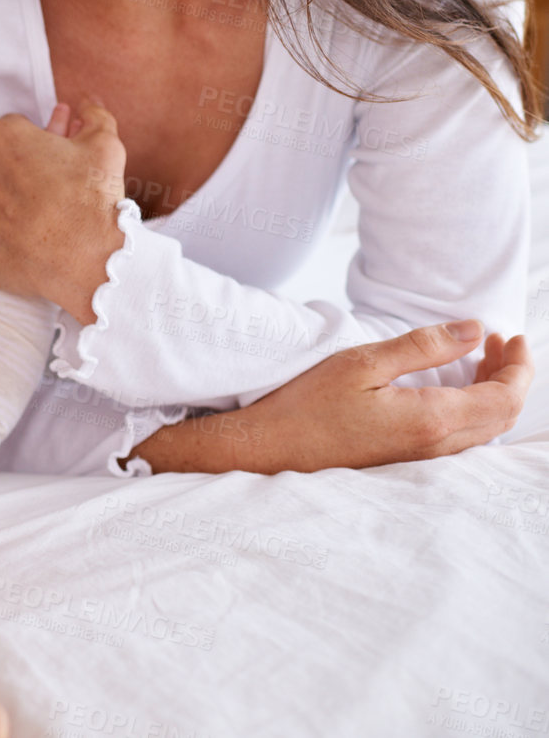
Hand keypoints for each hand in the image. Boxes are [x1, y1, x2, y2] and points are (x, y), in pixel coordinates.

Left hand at [0, 100, 126, 323]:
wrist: (90, 260)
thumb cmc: (95, 198)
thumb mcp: (105, 145)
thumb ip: (93, 116)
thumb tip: (88, 102)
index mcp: (4, 137)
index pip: (13, 130)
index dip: (35, 144)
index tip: (52, 161)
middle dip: (17, 174)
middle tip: (47, 192)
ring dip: (3, 206)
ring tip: (37, 220)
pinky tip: (23, 242)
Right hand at [162, 320, 535, 473]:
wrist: (272, 448)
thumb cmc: (309, 403)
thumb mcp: (363, 363)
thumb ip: (423, 346)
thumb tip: (473, 330)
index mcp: (431, 420)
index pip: (504, 397)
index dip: (518, 366)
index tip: (511, 336)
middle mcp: (436, 447)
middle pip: (502, 416)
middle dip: (510, 376)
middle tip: (496, 341)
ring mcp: (422, 458)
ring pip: (485, 429)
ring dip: (492, 391)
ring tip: (477, 357)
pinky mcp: (407, 461)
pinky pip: (463, 437)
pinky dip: (473, 408)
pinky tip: (452, 387)